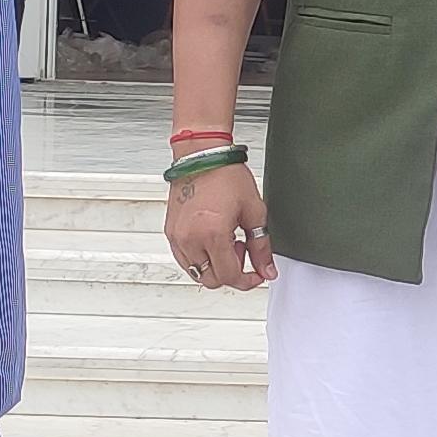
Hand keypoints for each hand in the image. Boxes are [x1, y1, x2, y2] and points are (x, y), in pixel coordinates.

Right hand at [166, 156, 274, 290]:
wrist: (202, 156)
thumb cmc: (225, 175)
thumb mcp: (254, 212)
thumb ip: (261, 247)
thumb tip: (266, 270)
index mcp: (212, 234)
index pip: (229, 276)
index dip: (247, 281)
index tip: (256, 275)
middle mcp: (190, 239)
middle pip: (210, 280)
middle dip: (231, 272)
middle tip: (242, 250)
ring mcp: (177, 237)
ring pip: (196, 272)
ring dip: (214, 266)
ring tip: (226, 241)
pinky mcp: (170, 232)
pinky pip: (185, 259)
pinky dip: (200, 258)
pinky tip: (212, 240)